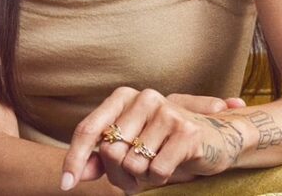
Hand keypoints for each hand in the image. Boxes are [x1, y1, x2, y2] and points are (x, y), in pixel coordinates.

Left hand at [60, 87, 248, 192]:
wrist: (215, 138)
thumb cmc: (165, 143)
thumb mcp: (131, 146)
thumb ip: (101, 157)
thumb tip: (77, 175)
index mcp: (124, 96)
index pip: (89, 129)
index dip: (74, 158)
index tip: (66, 185)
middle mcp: (143, 97)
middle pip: (109, 152)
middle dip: (119, 174)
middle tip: (138, 173)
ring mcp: (166, 111)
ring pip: (132, 164)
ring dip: (142, 177)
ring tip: (158, 164)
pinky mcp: (185, 131)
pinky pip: (156, 171)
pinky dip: (161, 178)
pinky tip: (173, 165)